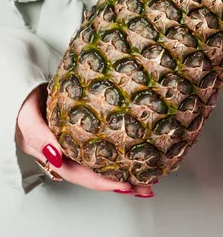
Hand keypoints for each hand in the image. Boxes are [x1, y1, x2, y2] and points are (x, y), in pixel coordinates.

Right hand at [16, 85, 153, 196]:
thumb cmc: (26, 102)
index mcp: (53, 155)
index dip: (102, 181)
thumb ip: (38, 135)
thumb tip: (57, 155)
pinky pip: (104, 142)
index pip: (80, 174)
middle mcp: (67, 151)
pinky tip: (138, 150)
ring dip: (125, 168)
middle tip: (146, 186)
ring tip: (148, 175)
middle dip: (121, 181)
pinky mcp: (86, 127)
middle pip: (95, 171)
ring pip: (102, 159)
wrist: (27, 84)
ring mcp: (77, 140)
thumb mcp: (28, 118)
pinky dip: (121, 148)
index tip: (124, 185)